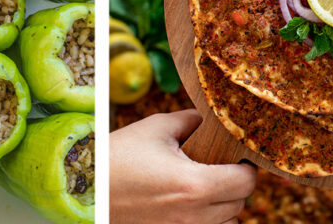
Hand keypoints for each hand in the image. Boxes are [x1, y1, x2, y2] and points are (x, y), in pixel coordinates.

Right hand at [110, 109, 256, 223]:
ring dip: (222, 208)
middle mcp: (193, 216)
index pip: (246, 181)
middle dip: (233, 184)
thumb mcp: (154, 129)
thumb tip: (212, 118)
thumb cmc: (117, 158)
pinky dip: (207, 221)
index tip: (234, 157)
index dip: (245, 166)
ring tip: (201, 190)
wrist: (86, 190)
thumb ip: (191, 120)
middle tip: (217, 168)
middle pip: (240, 204)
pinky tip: (190, 206)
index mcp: (194, 185)